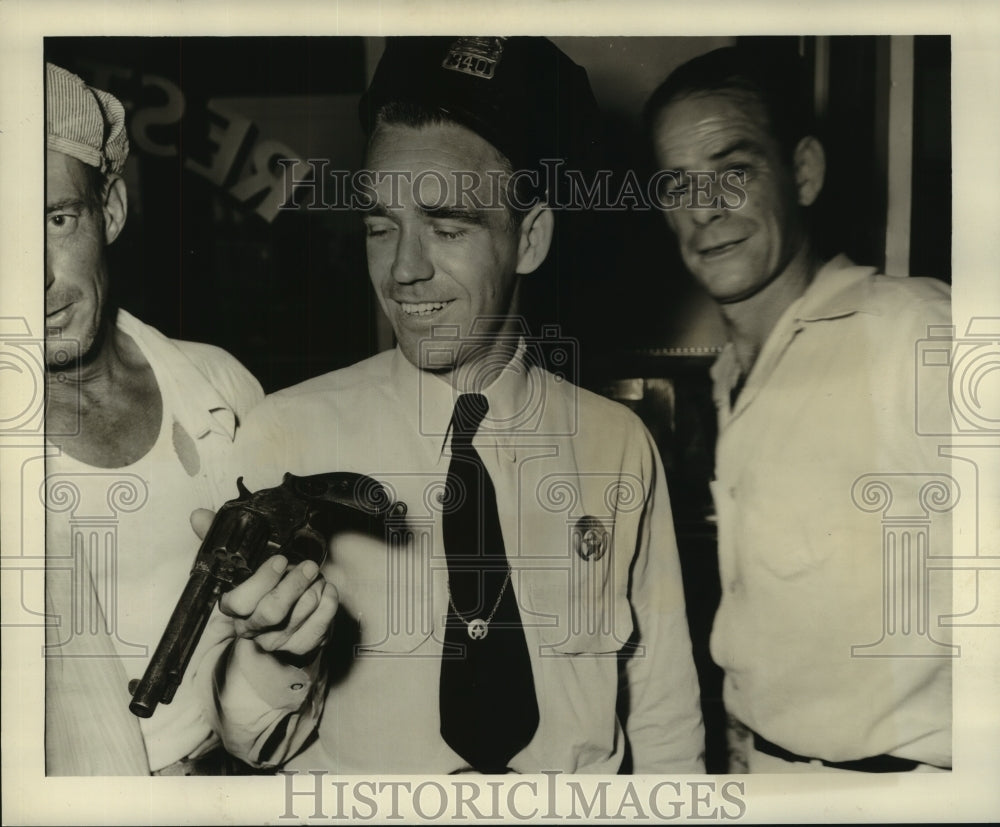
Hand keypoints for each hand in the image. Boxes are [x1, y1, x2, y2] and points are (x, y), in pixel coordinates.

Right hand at [190, 508, 338, 658]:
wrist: (282, 622)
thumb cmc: (261, 587)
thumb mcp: (240, 562)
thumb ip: (217, 538)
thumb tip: (199, 516)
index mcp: (234, 609)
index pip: (240, 601)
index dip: (262, 581)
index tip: (281, 560)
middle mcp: (253, 629)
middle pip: (272, 612)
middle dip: (293, 585)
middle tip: (308, 567)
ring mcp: (277, 641)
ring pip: (298, 618)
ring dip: (313, 591)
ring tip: (317, 577)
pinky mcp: (301, 648)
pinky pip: (318, 630)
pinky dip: (327, 606)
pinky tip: (327, 591)